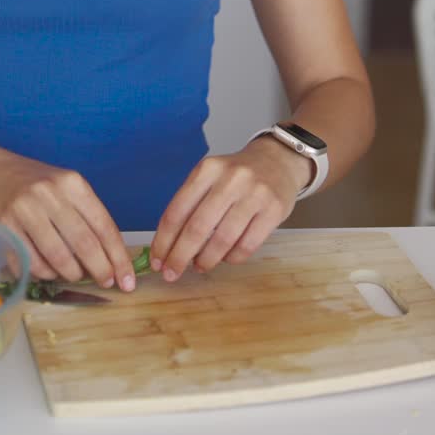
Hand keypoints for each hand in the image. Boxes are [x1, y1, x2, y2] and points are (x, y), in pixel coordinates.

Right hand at [0, 152, 135, 290]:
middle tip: (107, 282)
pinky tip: (50, 271)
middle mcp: (50, 194)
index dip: (118, 256)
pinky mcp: (5, 226)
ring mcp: (26, 209)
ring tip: (76, 275)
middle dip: (101, 269)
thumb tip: (109, 255)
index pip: (103, 225)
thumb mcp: (65, 187)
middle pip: (84, 243)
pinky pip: (31, 261)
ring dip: (72, 273)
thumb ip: (85, 215)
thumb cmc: (34, 183)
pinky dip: (45, 273)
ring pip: (58, 256)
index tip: (127, 278)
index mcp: (72, 183)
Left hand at [149, 137, 309, 280]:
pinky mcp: (274, 210)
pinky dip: (231, 258)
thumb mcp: (209, 177)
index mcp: (207, 170)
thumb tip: (168, 247)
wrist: (277, 161)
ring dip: (206, 260)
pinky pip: (247, 245)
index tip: (156, 260)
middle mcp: (231, 179)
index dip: (163, 241)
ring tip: (199, 266)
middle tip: (170, 274)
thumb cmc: (236, 176)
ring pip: (222, 240)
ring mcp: (255, 194)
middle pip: (197, 228)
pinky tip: (225, 258)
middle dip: (179, 257)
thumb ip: (190, 205)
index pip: (177, 211)